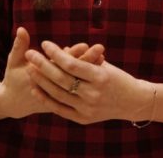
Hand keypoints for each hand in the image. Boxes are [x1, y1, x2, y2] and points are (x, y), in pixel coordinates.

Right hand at [0, 28, 104, 119]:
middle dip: (86, 61)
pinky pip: (78, 89)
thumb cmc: (14, 79)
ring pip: (77, 83)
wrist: (16, 104)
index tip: (85, 45)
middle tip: (100, 48)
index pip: (60, 66)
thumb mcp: (15, 62)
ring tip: (103, 57)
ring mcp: (57, 97)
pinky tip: (99, 68)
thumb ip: (19, 46)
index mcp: (40, 78)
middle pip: (72, 75)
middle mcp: (51, 89)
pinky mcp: (63, 101)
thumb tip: (21, 29)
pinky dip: (86, 79)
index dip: (72, 55)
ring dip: (90, 70)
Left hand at [24, 41, 154, 124]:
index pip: (72, 64)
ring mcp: (87, 108)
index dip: (56, 53)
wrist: (132, 102)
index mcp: (101, 77)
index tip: (45, 43)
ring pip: (57, 93)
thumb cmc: (117, 77)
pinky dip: (46, 98)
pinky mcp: (83, 119)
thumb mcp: (104, 65)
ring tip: (30, 69)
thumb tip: (62, 51)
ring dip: (40, 80)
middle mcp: (93, 94)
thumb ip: (84, 59)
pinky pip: (59, 108)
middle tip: (30, 53)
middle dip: (42, 64)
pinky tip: (35, 88)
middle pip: (61, 78)